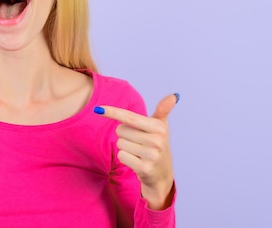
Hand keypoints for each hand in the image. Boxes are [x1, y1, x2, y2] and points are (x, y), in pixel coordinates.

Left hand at [95, 93, 178, 209]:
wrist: (162, 175)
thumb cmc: (157, 146)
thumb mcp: (162, 128)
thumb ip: (163, 110)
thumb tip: (174, 95)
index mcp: (159, 127)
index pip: (130, 117)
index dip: (113, 112)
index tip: (98, 109)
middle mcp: (157, 140)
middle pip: (121, 130)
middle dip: (125, 136)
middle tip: (138, 143)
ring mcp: (152, 155)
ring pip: (120, 143)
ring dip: (125, 148)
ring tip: (138, 153)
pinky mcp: (145, 168)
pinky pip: (121, 156)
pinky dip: (125, 158)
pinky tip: (136, 162)